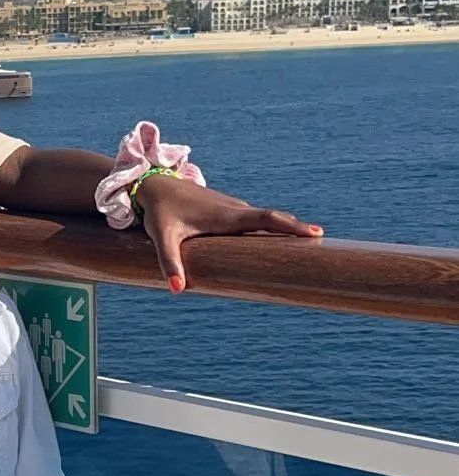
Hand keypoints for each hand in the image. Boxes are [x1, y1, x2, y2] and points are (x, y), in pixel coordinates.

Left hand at [136, 176, 323, 292]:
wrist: (153, 186)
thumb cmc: (160, 212)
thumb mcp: (162, 238)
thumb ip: (169, 263)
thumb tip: (177, 289)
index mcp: (226, 215)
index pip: (265, 219)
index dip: (290, 226)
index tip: (315, 233)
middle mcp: (234, 210)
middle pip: (272, 219)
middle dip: (296, 228)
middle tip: (322, 239)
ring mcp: (232, 209)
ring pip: (264, 220)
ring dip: (285, 228)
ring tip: (308, 243)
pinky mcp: (227, 212)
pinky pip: (254, 220)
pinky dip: (270, 227)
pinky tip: (279, 240)